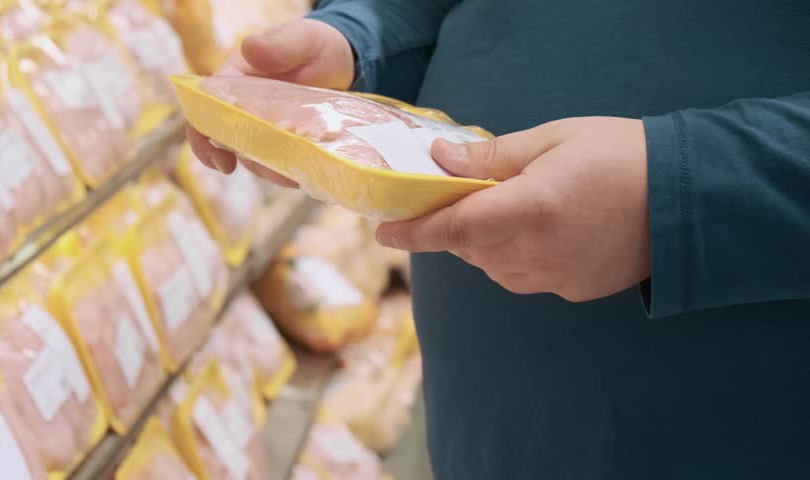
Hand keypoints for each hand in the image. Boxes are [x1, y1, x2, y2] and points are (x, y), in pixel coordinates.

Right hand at [186, 19, 353, 185]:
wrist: (343, 60)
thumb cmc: (313, 44)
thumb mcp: (302, 39)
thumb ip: (279, 44)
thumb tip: (251, 49)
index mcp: (234, 82)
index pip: (204, 110)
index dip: (204, 138)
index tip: (221, 161)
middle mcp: (243, 109)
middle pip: (231, 142)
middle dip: (250, 161)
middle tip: (276, 171)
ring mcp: (264, 129)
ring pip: (257, 158)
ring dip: (274, 170)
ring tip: (297, 174)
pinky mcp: (286, 143)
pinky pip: (281, 163)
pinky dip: (292, 171)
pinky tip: (309, 172)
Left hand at [376, 117, 650, 301]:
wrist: (689, 199)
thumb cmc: (622, 156)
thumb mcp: (553, 139)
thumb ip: (493, 155)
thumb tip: (441, 160)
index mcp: (527, 210)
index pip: (453, 229)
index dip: (414, 233)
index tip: (384, 231)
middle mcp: (535, 253)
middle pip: (469, 249)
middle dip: (456, 227)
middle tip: (460, 198)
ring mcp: (554, 278)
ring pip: (493, 267)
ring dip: (485, 243)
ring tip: (510, 209)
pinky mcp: (572, 290)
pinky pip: (523, 277)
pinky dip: (515, 257)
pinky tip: (542, 231)